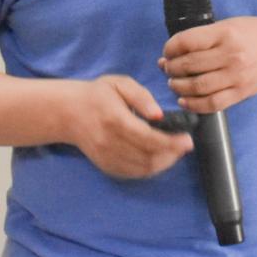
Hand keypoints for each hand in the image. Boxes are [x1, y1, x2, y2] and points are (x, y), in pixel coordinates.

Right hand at [66, 75, 193, 178]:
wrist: (68, 113)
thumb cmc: (97, 94)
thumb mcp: (119, 83)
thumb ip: (141, 96)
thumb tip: (159, 115)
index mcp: (114, 119)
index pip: (147, 138)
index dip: (171, 143)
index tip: (188, 140)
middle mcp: (109, 142)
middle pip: (148, 156)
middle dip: (172, 153)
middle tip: (185, 144)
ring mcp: (107, 157)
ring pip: (143, 168)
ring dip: (164, 163)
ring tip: (176, 150)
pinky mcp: (106, 166)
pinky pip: (134, 173)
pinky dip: (151, 168)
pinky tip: (160, 158)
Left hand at [159, 17, 256, 113]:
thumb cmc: (253, 34)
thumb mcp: (228, 24)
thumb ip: (203, 36)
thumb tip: (173, 51)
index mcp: (225, 33)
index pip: (186, 42)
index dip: (170, 48)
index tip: (166, 51)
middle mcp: (231, 55)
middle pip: (189, 65)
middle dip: (171, 68)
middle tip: (167, 68)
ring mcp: (237, 76)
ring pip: (197, 86)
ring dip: (178, 86)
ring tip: (173, 83)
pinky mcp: (242, 92)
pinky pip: (212, 104)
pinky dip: (194, 104)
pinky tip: (184, 100)